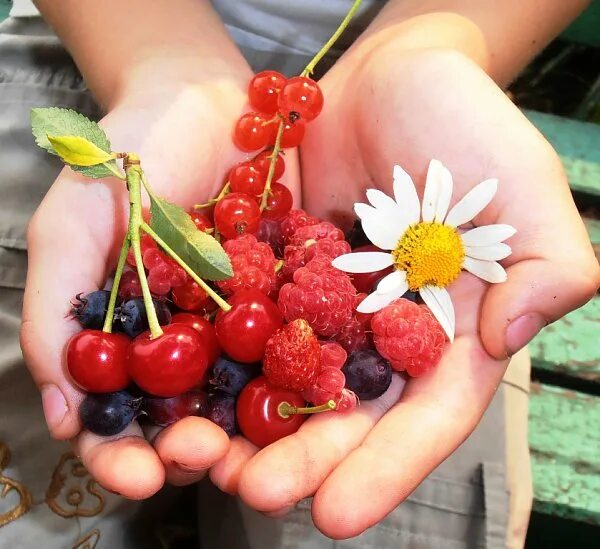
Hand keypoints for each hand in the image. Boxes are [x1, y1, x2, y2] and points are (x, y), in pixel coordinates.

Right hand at [20, 74, 301, 497]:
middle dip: (194, 449)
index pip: (120, 417)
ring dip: (256, 429)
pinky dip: (313, 368)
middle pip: (191, 418)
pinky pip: (306, 340)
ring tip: (264, 449)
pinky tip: (323, 392)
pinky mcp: (295, 294)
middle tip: (203, 459)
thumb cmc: (126, 159)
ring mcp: (247, 323)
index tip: (138, 473)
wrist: (201, 99)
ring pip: (252, 393)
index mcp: (131, 340)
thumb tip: (61, 411)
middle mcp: (191, 343)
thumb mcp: (73, 229)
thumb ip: (55, 313)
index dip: (122, 454)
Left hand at [210, 47, 598, 535]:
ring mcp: (327, 303)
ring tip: (210, 461)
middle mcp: (383, 330)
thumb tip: (513, 334)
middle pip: (348, 410)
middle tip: (258, 495)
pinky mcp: (281, 269)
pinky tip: (188, 386)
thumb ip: (546, 263)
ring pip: (290, 377)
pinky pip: (250, 317)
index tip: (338, 515)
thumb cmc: (469, 126)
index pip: (424, 414)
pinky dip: (222, 352)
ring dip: (254, 423)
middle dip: (306, 459)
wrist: (394, 75)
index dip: (387, 467)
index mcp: (447, 330)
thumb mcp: (524, 188)